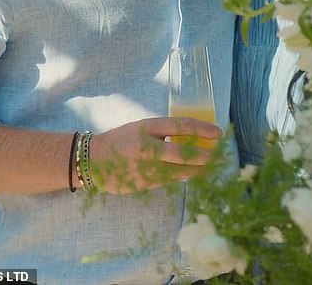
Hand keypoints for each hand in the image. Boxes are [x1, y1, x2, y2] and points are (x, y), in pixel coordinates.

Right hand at [90, 117, 220, 193]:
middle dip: (203, 156)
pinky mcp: (143, 184)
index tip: (218, 133)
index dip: (203, 129)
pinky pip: (168, 180)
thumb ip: (163, 133)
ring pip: (178, 171)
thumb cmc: (122, 140)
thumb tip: (191, 138)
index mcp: (148, 127)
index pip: (181, 126)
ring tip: (207, 167)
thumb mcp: (141, 128)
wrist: (93, 159)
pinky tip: (188, 174)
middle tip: (215, 156)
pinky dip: (180, 176)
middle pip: (183, 153)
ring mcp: (145, 167)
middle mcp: (148, 147)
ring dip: (196, 169)